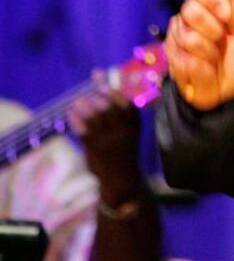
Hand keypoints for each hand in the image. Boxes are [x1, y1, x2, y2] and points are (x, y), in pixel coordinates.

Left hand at [67, 84, 143, 205]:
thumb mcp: (130, 133)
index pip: (126, 103)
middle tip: (85, 94)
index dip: (112, 89)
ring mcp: (110, 141)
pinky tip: (71, 114)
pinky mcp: (96, 150)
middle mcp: (124, 131)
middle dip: (95, 97)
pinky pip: (84, 132)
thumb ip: (121, 116)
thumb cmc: (124, 152)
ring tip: (76, 102)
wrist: (122, 180)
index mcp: (135, 125)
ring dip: (84, 107)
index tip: (100, 80)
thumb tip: (104, 92)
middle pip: (109, 108)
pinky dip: (76, 120)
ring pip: (95, 118)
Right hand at [165, 0, 233, 109]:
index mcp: (211, 4)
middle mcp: (190, 15)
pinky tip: (207, 69)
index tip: (225, 13)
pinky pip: (184, 58)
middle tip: (223, 39)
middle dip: (213, 28)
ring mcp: (178, 35)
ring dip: (209, 51)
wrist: (232, 90)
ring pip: (187, 36)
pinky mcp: (172, 57)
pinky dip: (202, 67)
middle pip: (190, 9)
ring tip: (215, 57)